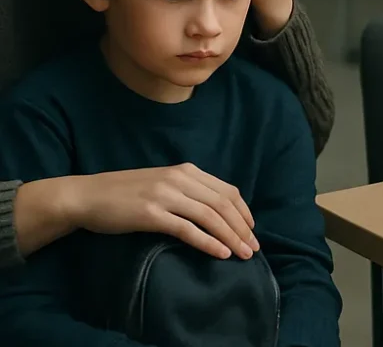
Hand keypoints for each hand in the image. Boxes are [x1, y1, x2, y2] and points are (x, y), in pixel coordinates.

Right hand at [67, 164, 258, 259]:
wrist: (87, 195)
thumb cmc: (125, 193)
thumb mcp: (163, 183)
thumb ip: (188, 190)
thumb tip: (216, 209)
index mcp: (186, 170)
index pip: (227, 190)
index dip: (244, 211)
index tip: (251, 229)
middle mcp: (179, 179)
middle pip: (223, 204)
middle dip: (242, 227)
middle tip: (253, 248)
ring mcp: (166, 196)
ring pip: (210, 217)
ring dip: (231, 237)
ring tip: (243, 254)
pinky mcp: (151, 214)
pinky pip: (187, 230)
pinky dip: (208, 242)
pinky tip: (220, 253)